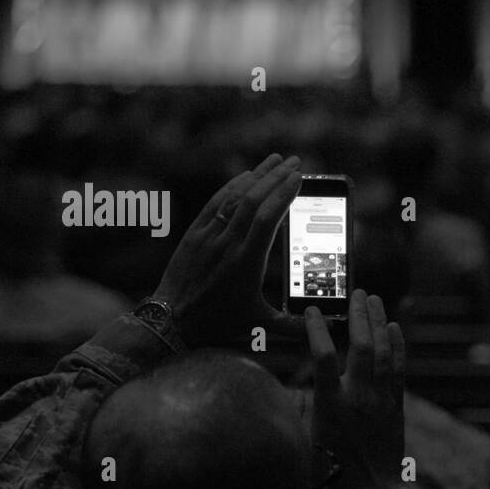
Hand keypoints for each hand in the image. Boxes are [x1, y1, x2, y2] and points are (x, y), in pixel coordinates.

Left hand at [152, 153, 303, 346]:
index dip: (284, 194)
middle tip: (295, 162)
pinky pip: (215, 203)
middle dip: (276, 177)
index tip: (299, 178)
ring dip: (257, 176)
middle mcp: (228, 244)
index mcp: (247, 262)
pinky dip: (232, 186)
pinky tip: (245, 176)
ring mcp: (209, 236)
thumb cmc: (217, 323)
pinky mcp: (194, 234)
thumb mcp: (257, 324)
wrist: (171, 320)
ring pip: (235, 197)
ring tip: (275, 160)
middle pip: (254, 201)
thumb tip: (319, 328)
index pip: (269, 219)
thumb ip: (291, 326)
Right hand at [305, 291, 414, 488]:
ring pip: (382, 353)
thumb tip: (292, 387)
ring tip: (373, 299)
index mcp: (331, 408)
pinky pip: (398, 369)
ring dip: (378, 323)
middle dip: (358, 316)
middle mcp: (359, 398)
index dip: (318, 332)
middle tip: (355, 291)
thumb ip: (299, 411)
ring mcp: (381, 400)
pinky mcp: (396, 405)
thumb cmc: (333, 475)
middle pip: (360, 347)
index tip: (313, 312)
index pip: (323, 359)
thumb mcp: (305, 444)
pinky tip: (394, 328)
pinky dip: (396, 346)